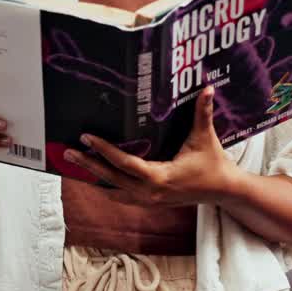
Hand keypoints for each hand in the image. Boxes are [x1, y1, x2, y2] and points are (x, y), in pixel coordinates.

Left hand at [63, 85, 238, 205]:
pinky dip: (107, 186)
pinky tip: (94, 177)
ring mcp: (149, 200)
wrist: (223, 191)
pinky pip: (122, 196)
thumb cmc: (213, 163)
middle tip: (68, 152)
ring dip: (94, 177)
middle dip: (88, 164)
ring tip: (75, 164)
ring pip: (114, 190)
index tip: (86, 137)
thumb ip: (203, 112)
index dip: (104, 150)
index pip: (125, 163)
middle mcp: (150, 192)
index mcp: (160, 176)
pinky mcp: (150, 202)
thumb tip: (207, 88)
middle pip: (111, 178)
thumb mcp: (205, 137)